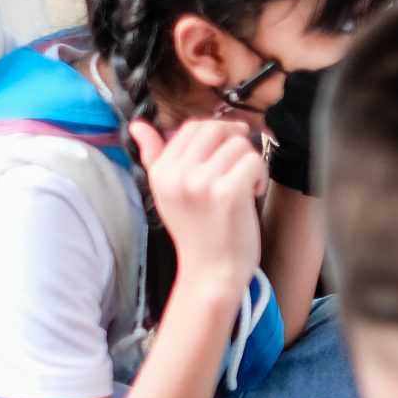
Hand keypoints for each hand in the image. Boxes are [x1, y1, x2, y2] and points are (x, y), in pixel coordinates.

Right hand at [130, 118, 265, 289]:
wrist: (211, 271)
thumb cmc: (196, 232)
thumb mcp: (167, 192)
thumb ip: (154, 155)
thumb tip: (138, 125)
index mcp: (161, 171)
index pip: (192, 127)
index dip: (217, 133)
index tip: (226, 151)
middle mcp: (177, 174)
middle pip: (216, 129)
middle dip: (234, 143)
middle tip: (238, 166)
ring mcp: (202, 183)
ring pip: (239, 144)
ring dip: (248, 163)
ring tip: (241, 186)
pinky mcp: (227, 192)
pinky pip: (254, 161)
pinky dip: (259, 176)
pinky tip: (251, 194)